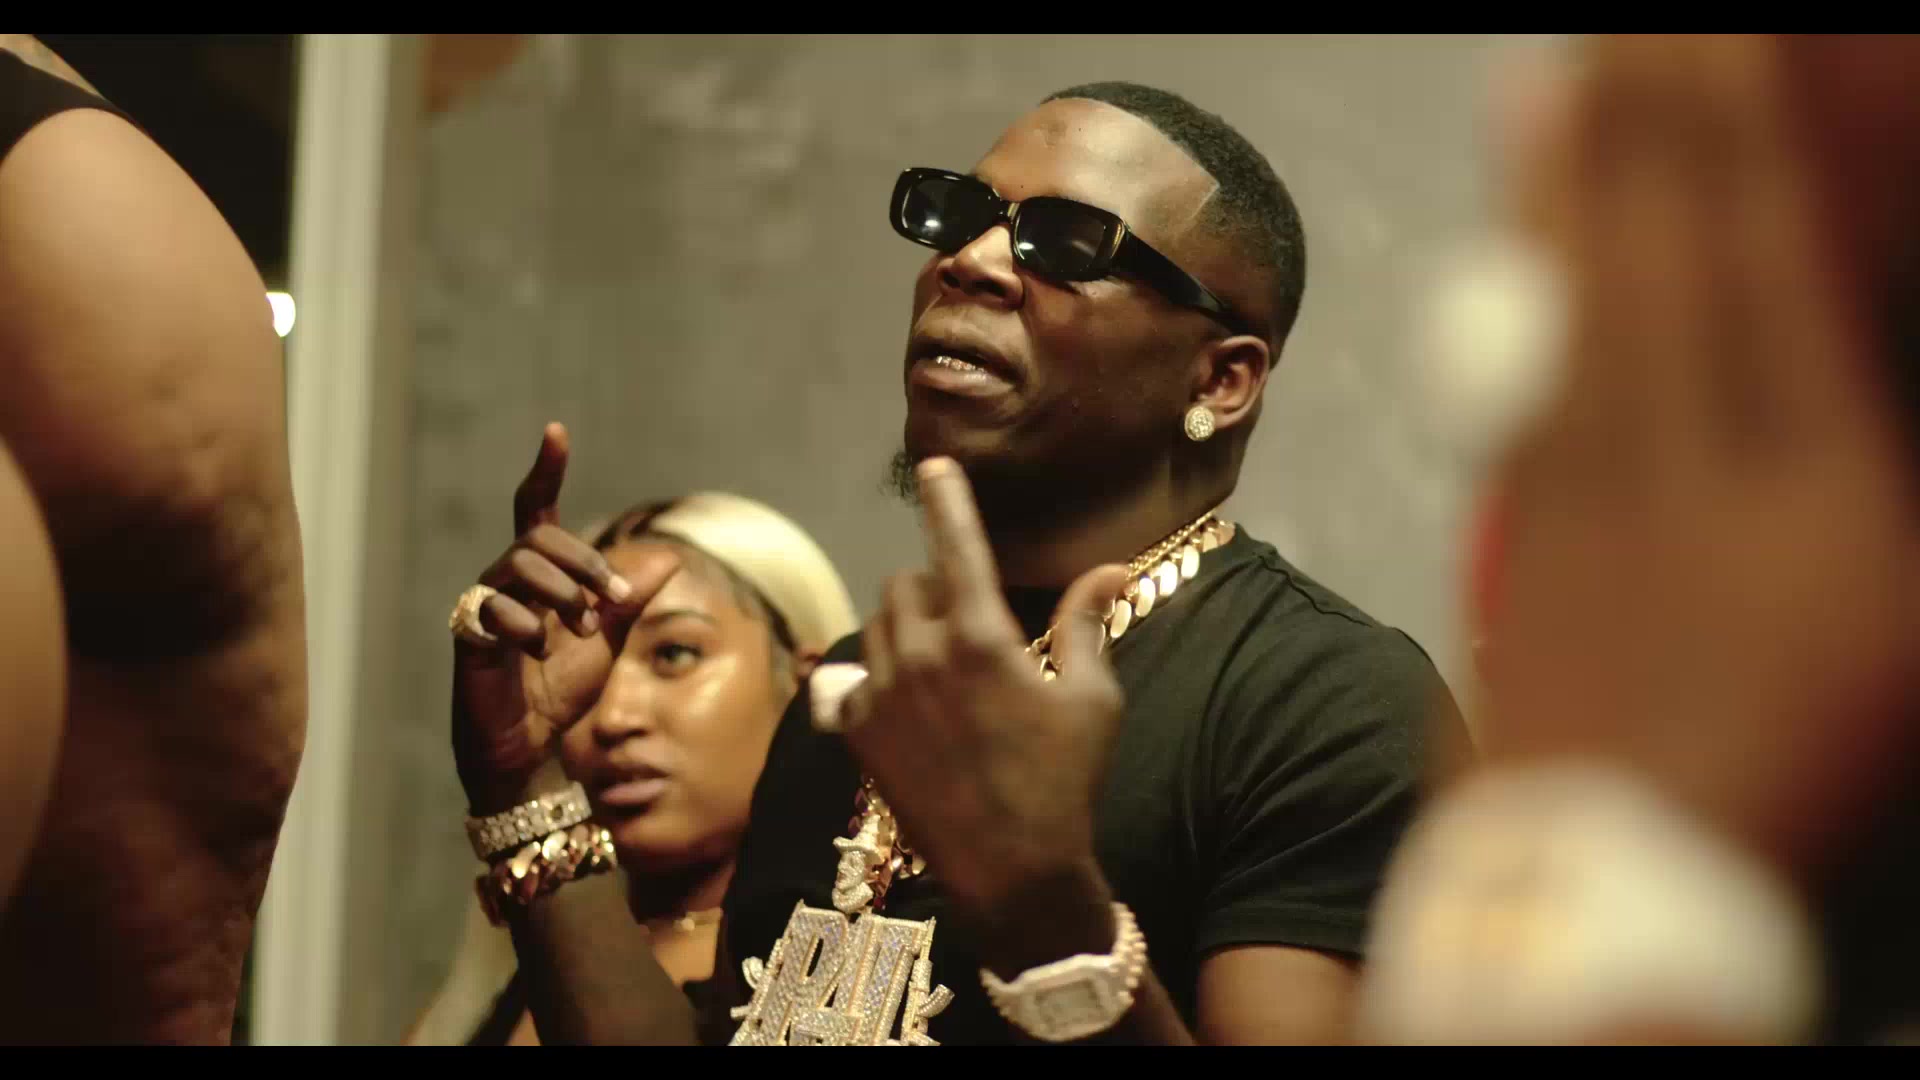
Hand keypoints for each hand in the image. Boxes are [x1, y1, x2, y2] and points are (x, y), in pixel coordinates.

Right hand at [451, 423, 676, 813]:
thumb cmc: (561, 693)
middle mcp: (507, 584)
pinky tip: (540, 651)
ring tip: (582, 629)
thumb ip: (628, 599)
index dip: (545, 472)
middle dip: (583, 561)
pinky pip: (494, 609)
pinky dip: (528, 626)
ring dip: (563, 592)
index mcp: (540, 579)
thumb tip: (667, 558)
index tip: (556, 432)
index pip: (537, 512)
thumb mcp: (608, 640)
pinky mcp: (470, 640)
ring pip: (519, 565)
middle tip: (609, 599)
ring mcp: (485, 609)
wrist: (535, 748)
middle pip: (539, 539)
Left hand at [838, 457, 1130, 925]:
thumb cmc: (1065, 781)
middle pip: (907, 583)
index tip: (935, 466)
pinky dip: (875, 678)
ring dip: (904, 628)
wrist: (1012, 870)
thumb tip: (1113, 568)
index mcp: (982, 637)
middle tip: (969, 623)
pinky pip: (852, 679)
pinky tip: (904, 704)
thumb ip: (1088, 623)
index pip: (957, 545)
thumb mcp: (1092, 699)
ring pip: (877, 627)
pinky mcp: (859, 733)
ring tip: (941, 667)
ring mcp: (883, 695)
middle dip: (934, 587)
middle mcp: (922, 655)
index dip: (947, 499)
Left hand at [1478, 35, 1919, 879]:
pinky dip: (1523, 286)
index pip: (1771, 265)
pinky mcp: (1521, 534)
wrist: (1630, 884)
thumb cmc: (1807, 774)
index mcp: (1813, 485)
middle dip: (1661, 121)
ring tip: (1564, 72)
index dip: (1745, 144)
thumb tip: (1855, 373)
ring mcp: (1584, 496)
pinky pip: (1526, 376)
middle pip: (1672, 256)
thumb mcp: (1909, 636)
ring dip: (1577, 175)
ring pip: (1582, 299)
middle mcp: (1688, 464)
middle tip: (1641, 24)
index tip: (1724, 49)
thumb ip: (1884, 488)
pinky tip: (1517, 231)